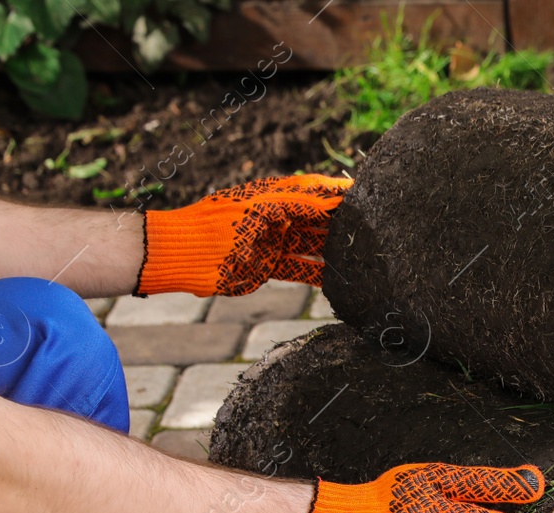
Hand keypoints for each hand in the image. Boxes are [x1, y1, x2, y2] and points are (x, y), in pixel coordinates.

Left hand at [136, 174, 351, 296]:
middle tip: (371, 227)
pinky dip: (319, 276)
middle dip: (341, 222)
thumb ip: (293, 204)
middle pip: (316, 218)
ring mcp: (273, 242)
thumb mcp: (256, 210)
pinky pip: (300, 270)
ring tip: (361, 255)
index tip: (364, 194)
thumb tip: (329, 200)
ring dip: (334, 251)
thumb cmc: (215, 225)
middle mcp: (276, 218)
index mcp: (272, 197)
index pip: (312, 190)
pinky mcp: (268, 266)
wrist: (182, 256)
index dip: (337, 192)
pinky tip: (339, 281)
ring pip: (312, 245)